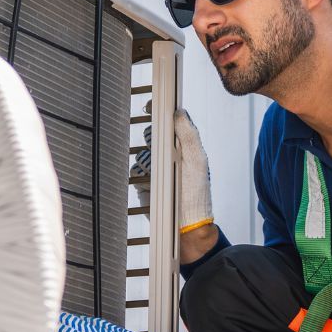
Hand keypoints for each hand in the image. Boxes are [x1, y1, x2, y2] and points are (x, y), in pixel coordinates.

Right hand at [132, 108, 213, 234]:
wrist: (185, 224)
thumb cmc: (196, 194)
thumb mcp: (197, 161)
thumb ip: (189, 136)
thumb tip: (180, 112)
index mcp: (184, 147)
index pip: (169, 124)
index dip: (160, 114)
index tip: (152, 106)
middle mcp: (169, 156)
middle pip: (152, 136)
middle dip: (154, 141)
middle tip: (163, 151)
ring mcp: (155, 169)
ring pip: (142, 153)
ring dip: (148, 162)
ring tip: (163, 176)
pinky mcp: (143, 182)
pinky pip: (135, 171)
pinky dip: (141, 176)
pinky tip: (153, 185)